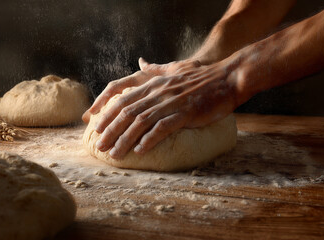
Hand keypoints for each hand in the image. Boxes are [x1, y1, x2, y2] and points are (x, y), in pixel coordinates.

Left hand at [93, 58, 241, 158]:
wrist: (228, 77)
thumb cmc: (201, 76)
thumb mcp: (175, 68)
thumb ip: (156, 68)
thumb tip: (142, 62)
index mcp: (152, 84)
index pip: (121, 98)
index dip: (106, 113)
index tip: (95, 127)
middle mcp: (157, 92)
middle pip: (126, 112)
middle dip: (110, 130)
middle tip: (100, 146)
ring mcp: (171, 102)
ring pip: (140, 121)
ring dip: (125, 139)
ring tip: (115, 154)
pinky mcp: (186, 112)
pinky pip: (163, 127)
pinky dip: (150, 139)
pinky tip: (140, 151)